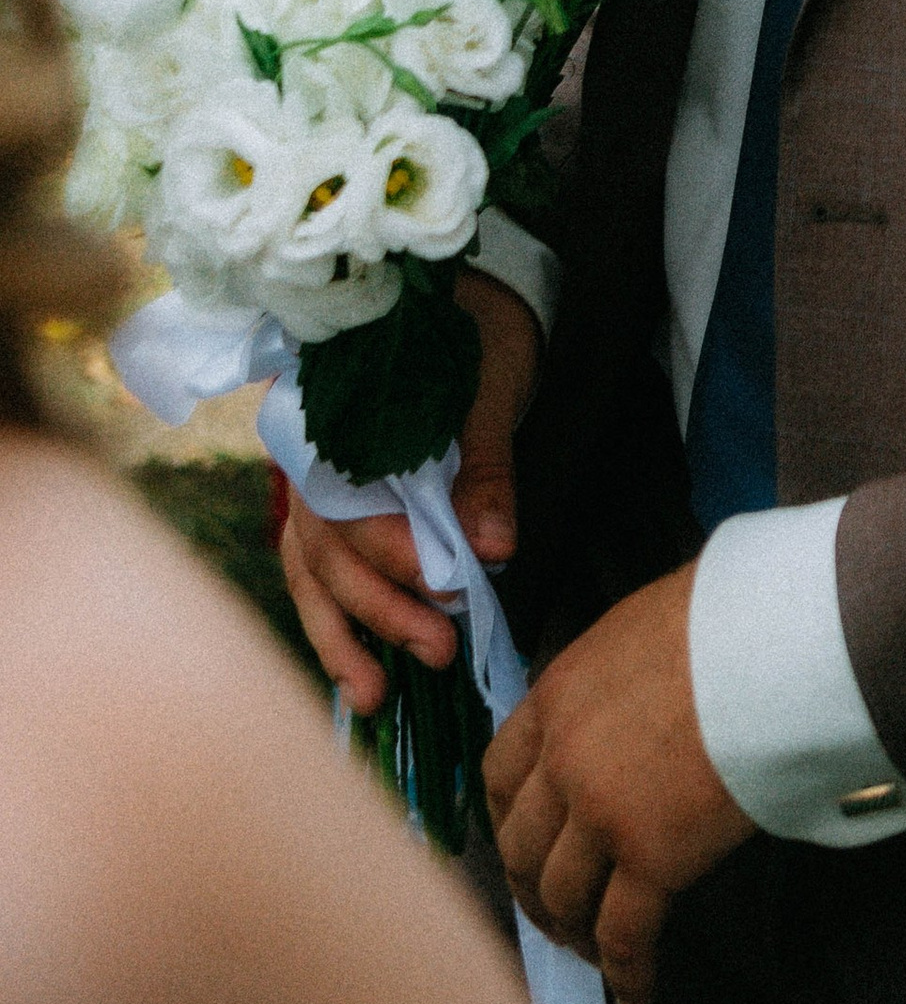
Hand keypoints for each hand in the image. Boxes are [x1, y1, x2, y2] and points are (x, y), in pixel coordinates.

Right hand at [277, 271, 538, 711]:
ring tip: (374, 698)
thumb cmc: (478, 342)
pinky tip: (356, 678)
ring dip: (343, 638)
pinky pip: (317, 577)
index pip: (352, 506)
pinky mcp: (332, 513)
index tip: (452, 587)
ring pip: (313, 573)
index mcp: (343, 418)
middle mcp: (314, 458)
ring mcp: (317, 488)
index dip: (398, 555)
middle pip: (332, 549)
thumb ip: (486, 469)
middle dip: (382, 609)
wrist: (474, 304)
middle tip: (440, 650)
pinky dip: (335, 628)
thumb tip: (494, 549)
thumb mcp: (490, 392)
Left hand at [486, 564, 751, 1003]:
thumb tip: (628, 700)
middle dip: (532, 886)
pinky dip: (627, 971)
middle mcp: (564, 759)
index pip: (499, 772)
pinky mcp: (653, 857)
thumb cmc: (727, 615)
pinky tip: (637, 990)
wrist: (775, 639)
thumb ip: (610, 675)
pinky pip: (624, 933)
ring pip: (562, 895)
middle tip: (554, 908)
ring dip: (572, 932)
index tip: (523, 841)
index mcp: (557, 695)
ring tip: (594, 949)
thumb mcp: (641, 625)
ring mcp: (603, 812)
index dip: (507, 818)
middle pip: (523, 845)